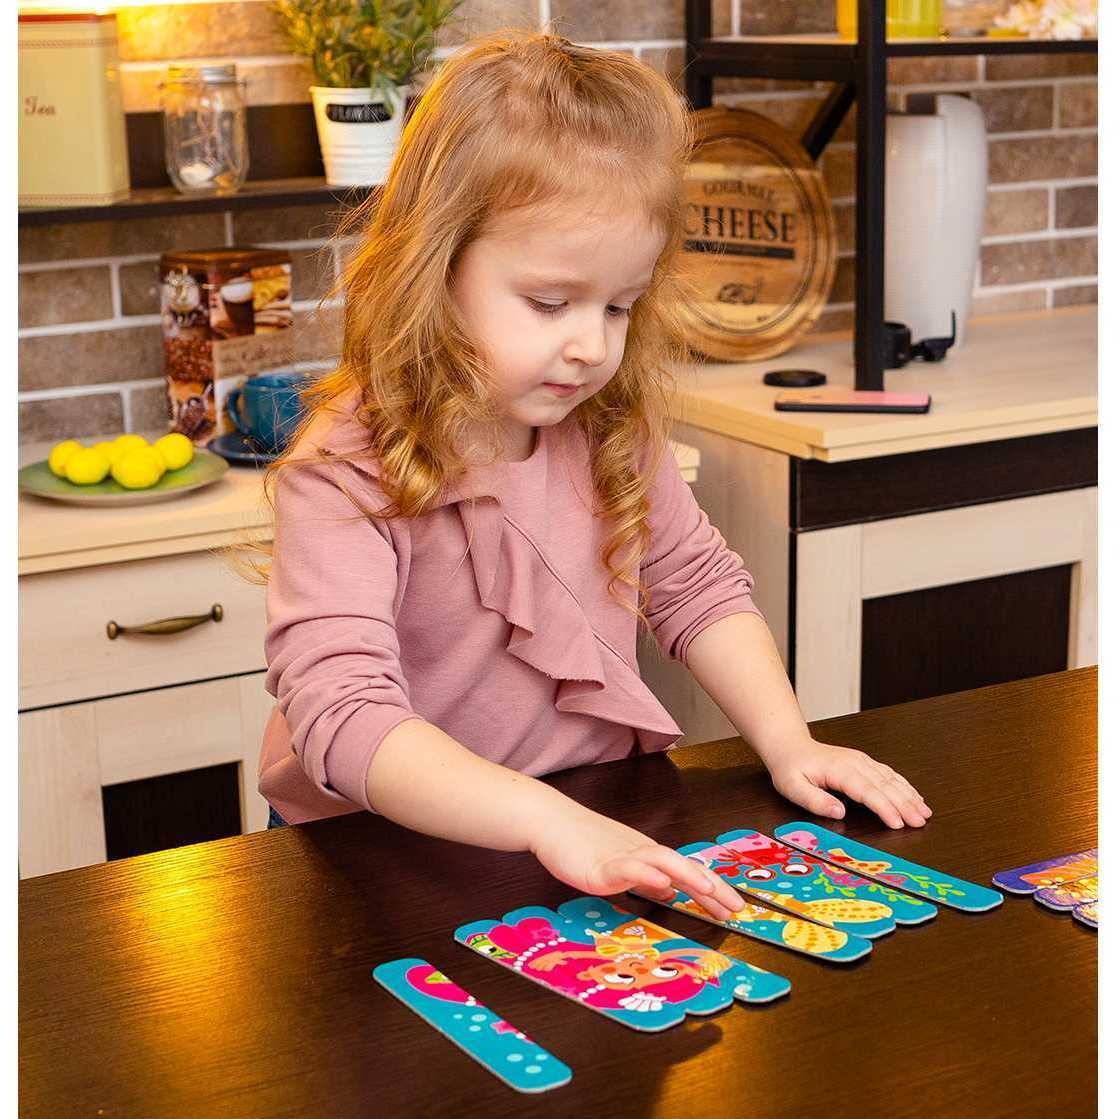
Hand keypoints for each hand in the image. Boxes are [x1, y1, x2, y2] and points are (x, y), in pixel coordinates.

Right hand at [529, 804, 744, 921]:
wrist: (551, 821)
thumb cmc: (580, 842)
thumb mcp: (620, 863)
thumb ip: (646, 877)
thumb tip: (670, 890)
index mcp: (647, 855)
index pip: (686, 872)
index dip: (711, 888)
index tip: (733, 906)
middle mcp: (641, 853)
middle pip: (684, 866)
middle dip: (712, 887)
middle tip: (737, 907)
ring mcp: (622, 857)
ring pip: (663, 861)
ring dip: (689, 875)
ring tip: (710, 890)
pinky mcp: (601, 865)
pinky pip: (628, 868)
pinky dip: (647, 874)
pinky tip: (662, 883)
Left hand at [766, 738, 931, 828]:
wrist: (790, 745)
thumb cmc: (790, 767)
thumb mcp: (792, 787)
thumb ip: (815, 800)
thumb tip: (839, 812)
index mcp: (839, 770)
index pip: (867, 791)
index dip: (885, 808)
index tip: (899, 823)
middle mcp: (855, 763)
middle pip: (885, 785)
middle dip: (905, 804)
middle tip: (921, 822)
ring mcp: (861, 761)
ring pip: (891, 779)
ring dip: (909, 796)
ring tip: (925, 813)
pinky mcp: (864, 763)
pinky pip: (889, 774)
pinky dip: (904, 786)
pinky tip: (915, 796)